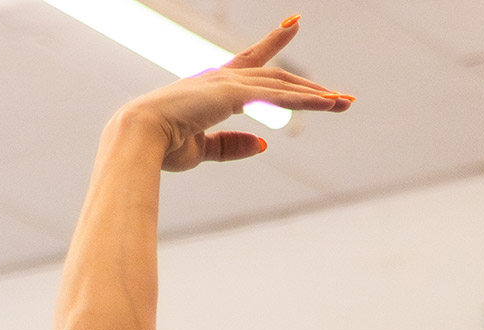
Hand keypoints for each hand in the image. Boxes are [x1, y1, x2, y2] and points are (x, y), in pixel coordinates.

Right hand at [118, 17, 352, 172]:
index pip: (250, 61)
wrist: (138, 139)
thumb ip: (232, 146)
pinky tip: (328, 104)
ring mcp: (228, 83)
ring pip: (283, 86)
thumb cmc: (161, 146)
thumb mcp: (203, 151)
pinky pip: (277, 98)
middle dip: (309, 87)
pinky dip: (305, 101)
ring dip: (316, 96)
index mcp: (212, 88)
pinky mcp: (233, 95)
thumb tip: (265, 143)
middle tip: (340, 95)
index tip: (292, 25)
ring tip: (344, 103)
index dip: (273, 44)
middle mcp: (222, 78)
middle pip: (276, 77)